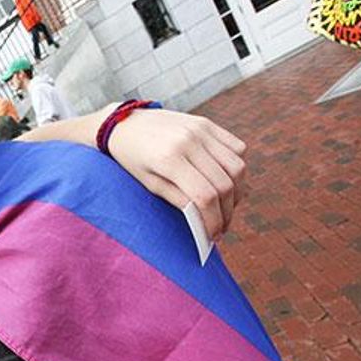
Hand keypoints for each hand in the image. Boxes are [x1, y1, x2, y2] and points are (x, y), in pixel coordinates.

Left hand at [109, 108, 246, 239]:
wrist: (123, 123)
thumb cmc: (132, 158)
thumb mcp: (148, 183)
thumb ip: (178, 199)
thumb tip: (206, 218)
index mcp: (169, 159)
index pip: (205, 196)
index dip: (213, 221)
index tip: (213, 236)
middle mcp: (189, 141)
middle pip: (225, 184)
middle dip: (227, 212)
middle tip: (222, 227)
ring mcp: (201, 129)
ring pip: (237, 166)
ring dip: (237, 192)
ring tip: (225, 206)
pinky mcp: (207, 123)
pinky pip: (237, 148)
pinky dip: (237, 168)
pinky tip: (226, 181)